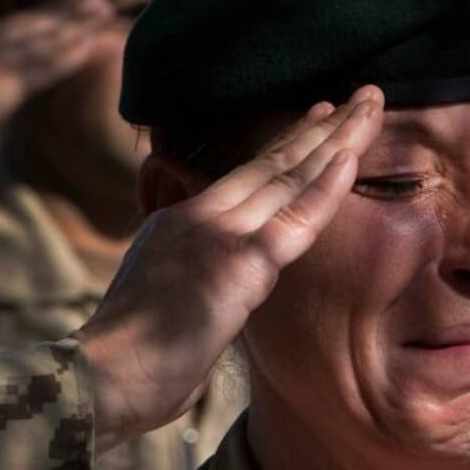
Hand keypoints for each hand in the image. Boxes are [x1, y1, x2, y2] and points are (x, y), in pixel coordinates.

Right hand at [0, 0, 113, 169]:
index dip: (45, 14)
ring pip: (44, 38)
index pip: (15, 25)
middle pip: (34, 24)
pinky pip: (43, 66)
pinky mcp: (1, 85)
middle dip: (68, 10)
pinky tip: (91, 43)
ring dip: (77, 23)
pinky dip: (69, 53)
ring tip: (105, 10)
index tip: (70, 4)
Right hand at [74, 85, 384, 453]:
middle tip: (361, 95)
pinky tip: (349, 155)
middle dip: (322, 127)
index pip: (248, 176)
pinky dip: (325, 186)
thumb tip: (219, 290)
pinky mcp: (239, 261)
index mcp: (183, 223)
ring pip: (290, 176)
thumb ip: (196, 278)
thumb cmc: (130, 354)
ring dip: (335, 139)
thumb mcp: (163, 300)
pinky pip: (296, 219)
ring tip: (368, 103)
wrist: (101, 374)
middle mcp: (202, 216)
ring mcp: (220, 233)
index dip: (288, 144)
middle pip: (275, 163)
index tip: (320, 116)